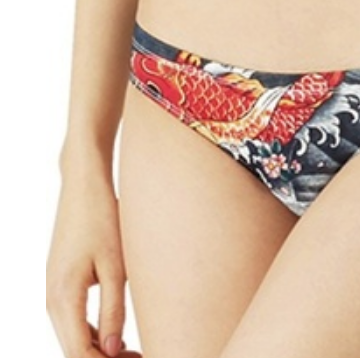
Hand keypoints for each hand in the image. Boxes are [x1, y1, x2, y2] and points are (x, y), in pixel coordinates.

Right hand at [46, 154, 134, 357]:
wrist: (84, 188)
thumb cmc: (103, 221)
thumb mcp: (116, 267)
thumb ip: (114, 310)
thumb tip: (112, 350)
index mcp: (64, 298)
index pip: (78, 352)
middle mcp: (52, 300)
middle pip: (74, 350)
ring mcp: (54, 293)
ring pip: (73, 338)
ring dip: (101, 351)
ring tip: (137, 353)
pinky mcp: (62, 286)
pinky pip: (74, 322)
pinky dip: (95, 335)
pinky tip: (121, 338)